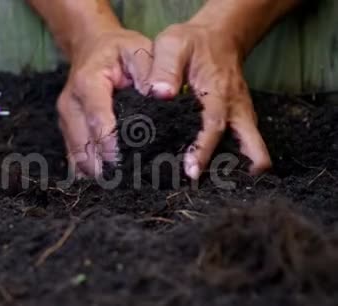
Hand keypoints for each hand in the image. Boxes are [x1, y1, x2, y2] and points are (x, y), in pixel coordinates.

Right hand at [58, 27, 152, 177]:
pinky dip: (93, 172)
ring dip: (100, 174)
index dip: (112, 146)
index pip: (98, 121)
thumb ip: (151, 70)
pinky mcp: (67, 132)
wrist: (91, 47)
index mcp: (87, 83)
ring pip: (78, 158)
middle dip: (107, 168)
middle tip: (134, 182)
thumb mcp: (139, 49)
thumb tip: (161, 95)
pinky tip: (114, 179)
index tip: (130, 165)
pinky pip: (75, 160)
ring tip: (126, 184)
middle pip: (84, 146)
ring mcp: (66, 121)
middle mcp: (70, 105)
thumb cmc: (120, 50)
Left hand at [144, 22, 271, 179]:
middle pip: (251, 147)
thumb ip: (164, 67)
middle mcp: (236, 108)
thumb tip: (159, 94)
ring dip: (238, 168)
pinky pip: (243, 145)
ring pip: (252, 150)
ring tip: (210, 189)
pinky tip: (211, 173)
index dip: (204, 150)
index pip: (214, 125)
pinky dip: (234, 160)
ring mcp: (241, 116)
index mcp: (218, 92)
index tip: (192, 171)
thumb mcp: (172, 44)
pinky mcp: (239, 121)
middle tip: (212, 189)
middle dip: (239, 170)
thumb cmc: (192, 43)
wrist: (219, 36)